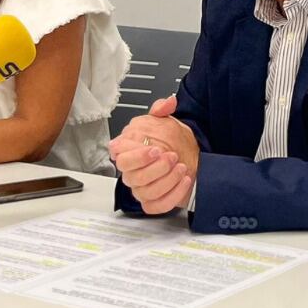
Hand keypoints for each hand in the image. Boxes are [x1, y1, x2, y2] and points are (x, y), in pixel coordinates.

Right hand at [110, 95, 198, 214]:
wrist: (186, 155)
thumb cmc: (170, 140)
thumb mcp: (164, 120)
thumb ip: (162, 109)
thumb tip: (168, 102)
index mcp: (129, 152)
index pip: (121, 158)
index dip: (137, 155)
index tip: (155, 149)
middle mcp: (132, 173)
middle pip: (134, 177)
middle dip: (155, 167)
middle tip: (171, 156)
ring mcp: (141, 189)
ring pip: (147, 191)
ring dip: (168, 179)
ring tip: (181, 167)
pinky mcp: (153, 203)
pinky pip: (159, 205)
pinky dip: (174, 193)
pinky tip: (184, 180)